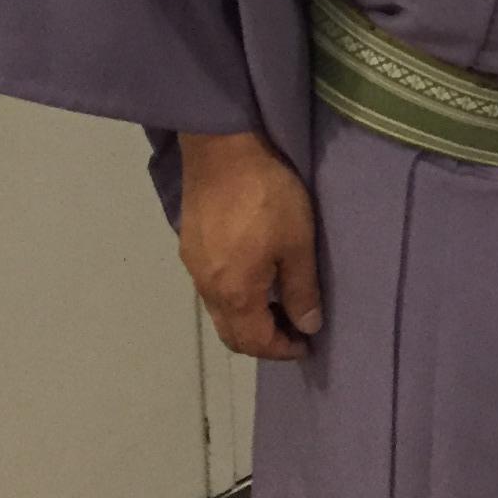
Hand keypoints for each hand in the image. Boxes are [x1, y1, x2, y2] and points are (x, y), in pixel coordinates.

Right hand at [177, 129, 322, 359]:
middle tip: (293, 329)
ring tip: (277, 303)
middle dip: (263, 341)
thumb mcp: (297, 241)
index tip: (307, 344)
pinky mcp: (190, 243)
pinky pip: (211, 287)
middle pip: (231, 334)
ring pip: (219, 311)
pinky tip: (254, 275)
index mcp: (234, 293)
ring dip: (247, 318)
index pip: (255, 342)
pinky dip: (234, 296)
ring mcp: (194, 265)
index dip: (282, 349)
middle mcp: (207, 288)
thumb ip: (302, 289)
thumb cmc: (266, 195)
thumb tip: (308, 326)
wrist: (222, 147)